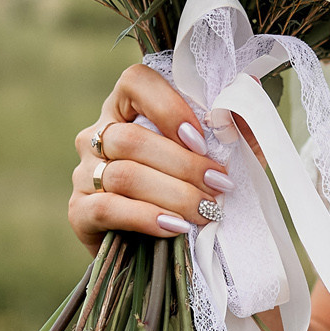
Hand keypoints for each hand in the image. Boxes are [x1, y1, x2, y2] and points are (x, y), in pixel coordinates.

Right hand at [71, 65, 230, 252]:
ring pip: (124, 175)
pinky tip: (174, 226)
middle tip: (219, 185)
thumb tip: (250, 88)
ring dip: (173, 194)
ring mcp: (84, 172)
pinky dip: (145, 217)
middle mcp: (98, 134)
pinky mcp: (79, 211)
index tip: (202, 138)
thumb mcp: (223, 155)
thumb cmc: (196, 189)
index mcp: (127, 108)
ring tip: (207, 211)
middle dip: (183, 164)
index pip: (135, 82)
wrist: (169, 248)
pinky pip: (106, 208)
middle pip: (131, 139)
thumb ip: (236, 124)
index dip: (168, 107)